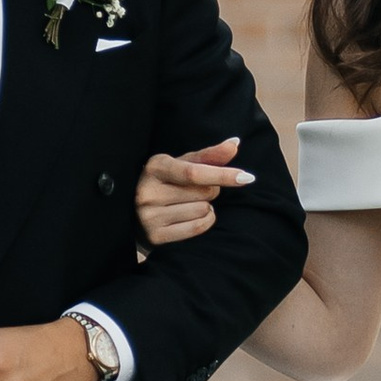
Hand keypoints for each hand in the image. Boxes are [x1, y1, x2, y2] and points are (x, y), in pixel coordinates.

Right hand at [134, 136, 255, 247]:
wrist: (133, 210)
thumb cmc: (165, 182)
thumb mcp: (181, 163)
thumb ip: (208, 155)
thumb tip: (235, 144)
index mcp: (155, 167)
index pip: (194, 173)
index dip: (222, 174)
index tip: (247, 177)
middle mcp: (148, 192)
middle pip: (204, 192)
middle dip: (211, 189)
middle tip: (195, 189)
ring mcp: (150, 216)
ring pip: (203, 210)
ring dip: (207, 207)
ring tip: (188, 203)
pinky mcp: (156, 236)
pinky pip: (198, 227)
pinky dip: (206, 220)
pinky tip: (194, 215)